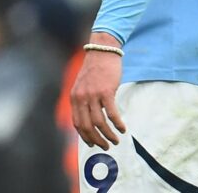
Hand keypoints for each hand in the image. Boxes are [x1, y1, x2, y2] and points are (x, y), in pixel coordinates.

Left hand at [70, 33, 126, 149]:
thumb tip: (90, 120)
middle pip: (87, 126)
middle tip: (106, 146)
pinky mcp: (106, 91)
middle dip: (97, 140)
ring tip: (116, 140)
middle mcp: (81, 97)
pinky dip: (117, 124)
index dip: (85, 137)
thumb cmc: (95, 70)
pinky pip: (112, 113)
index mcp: (74, 97)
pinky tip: (122, 129)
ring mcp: (93, 95)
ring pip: (99, 122)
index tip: (93, 144)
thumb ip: (83, 101)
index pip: (77, 123)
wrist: (102, 52)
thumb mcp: (83, 86)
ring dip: (108, 135)